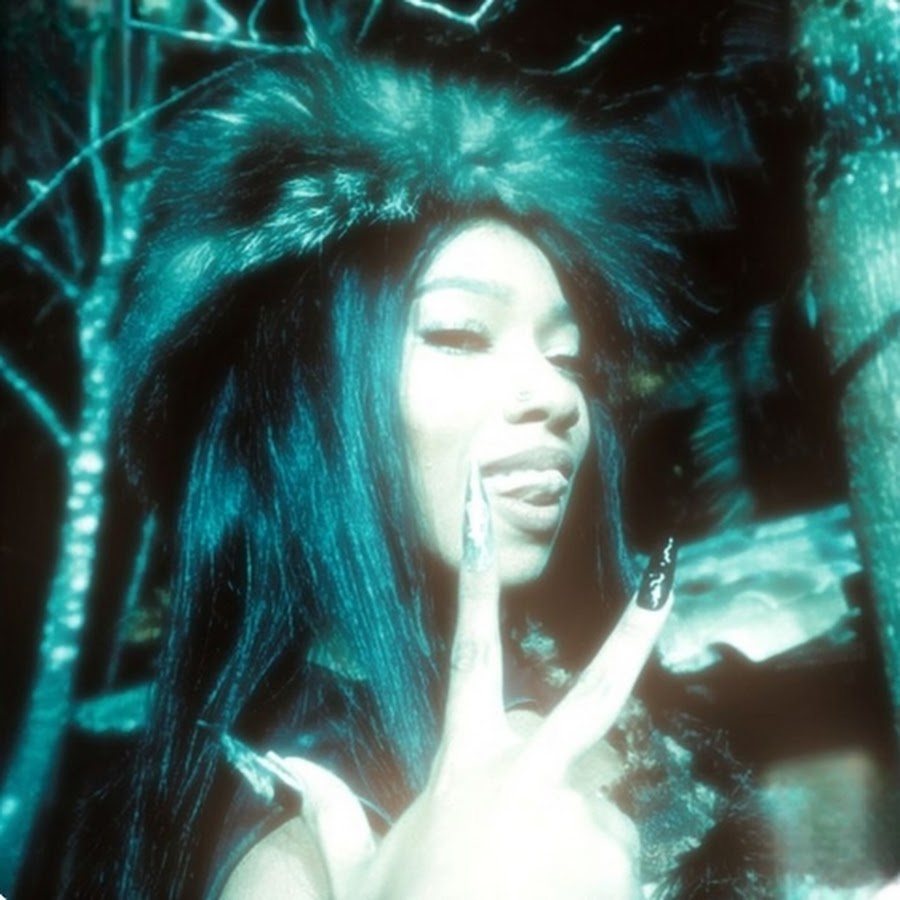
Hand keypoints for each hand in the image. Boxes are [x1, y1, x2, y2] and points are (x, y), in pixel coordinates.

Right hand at [280, 464, 675, 898]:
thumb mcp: (359, 875)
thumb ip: (330, 813)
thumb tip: (278, 764)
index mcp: (466, 766)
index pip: (472, 653)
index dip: (478, 584)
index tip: (484, 518)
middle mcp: (531, 779)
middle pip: (594, 695)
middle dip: (631, 634)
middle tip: (665, 582)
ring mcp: (581, 824)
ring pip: (600, 800)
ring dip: (579, 824)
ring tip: (533, 877)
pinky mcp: (616, 868)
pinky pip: (615, 852)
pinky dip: (595, 871)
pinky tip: (557, 898)